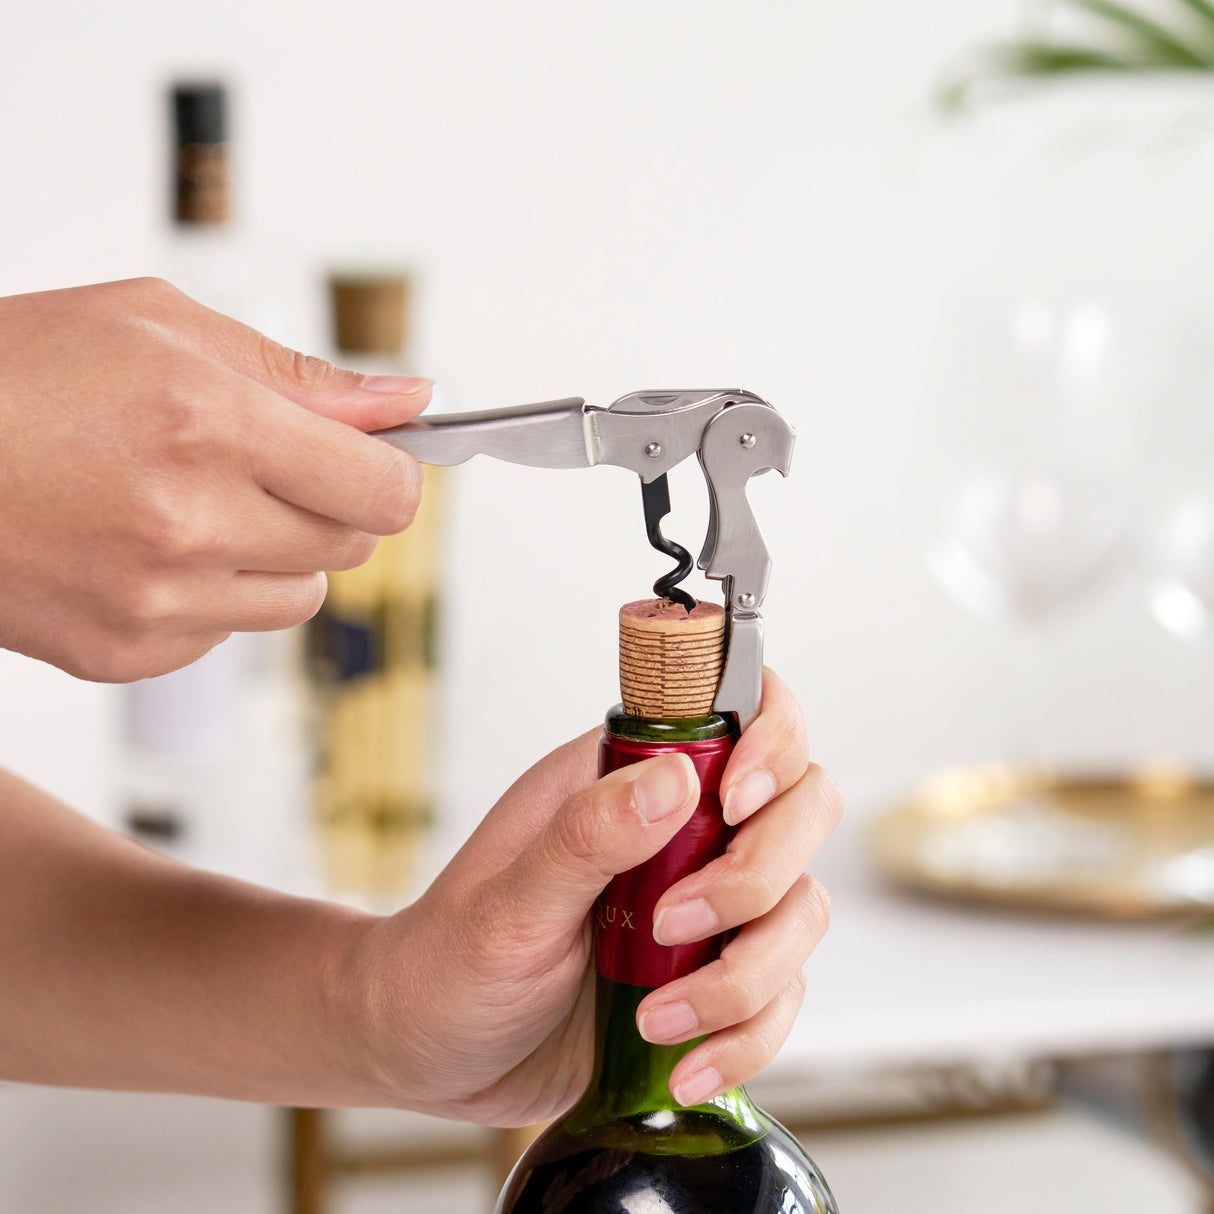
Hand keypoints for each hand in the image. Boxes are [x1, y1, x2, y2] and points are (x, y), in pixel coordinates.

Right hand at [0, 278, 430, 680]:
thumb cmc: (13, 374)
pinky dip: (212, 594)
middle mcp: (190, 523)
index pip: (382, 490)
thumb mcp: (155, 323)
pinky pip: (226, 633)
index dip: (393, 474)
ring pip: (297, 597)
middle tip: (262, 466)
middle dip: (329, 504)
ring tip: (194, 505)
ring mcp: (157, 601)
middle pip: (351, 546)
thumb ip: (297, 372)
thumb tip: (407, 400)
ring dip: (275, 554)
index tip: (377, 460)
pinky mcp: (127, 653)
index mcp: (209, 424)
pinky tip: (145, 548)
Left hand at [346, 668, 840, 1125]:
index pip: (743, 711)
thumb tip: (679, 777)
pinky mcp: (713, 975)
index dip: (772, 742)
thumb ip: (588, 836)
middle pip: (803, 807)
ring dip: (746, 976)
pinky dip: (748, 1037)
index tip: (738, 801)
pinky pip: (781, 995)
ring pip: (801, 909)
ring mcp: (707, 902)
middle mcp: (682, 828)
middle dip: (760, 874)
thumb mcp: (507, 902)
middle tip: (673, 926)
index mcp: (626, 776)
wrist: (429, 1054)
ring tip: (656, 1019)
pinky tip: (686, 1066)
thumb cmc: (449, 959)